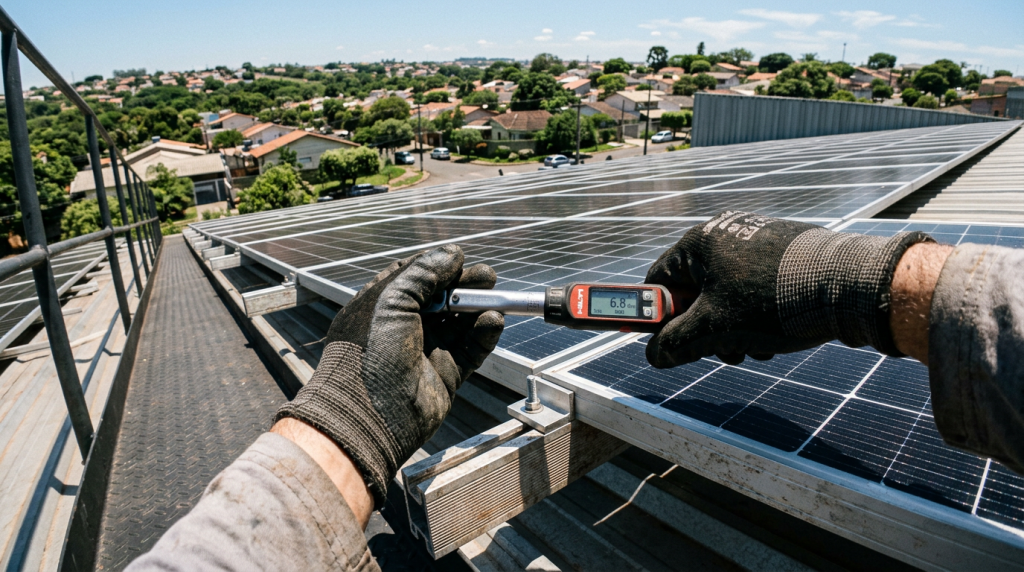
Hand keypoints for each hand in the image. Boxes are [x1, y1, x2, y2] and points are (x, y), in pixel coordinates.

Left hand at [275, 244, 503, 507]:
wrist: (368, 417)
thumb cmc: (368, 355)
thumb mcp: (391, 301)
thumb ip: (423, 274)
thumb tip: (453, 254)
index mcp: (381, 307)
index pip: (414, 277)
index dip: (437, 266)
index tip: (459, 259)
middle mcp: (403, 328)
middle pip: (442, 298)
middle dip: (465, 285)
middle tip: (487, 278)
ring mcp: (424, 352)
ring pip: (460, 323)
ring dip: (478, 308)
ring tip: (494, 299)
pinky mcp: (445, 375)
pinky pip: (471, 350)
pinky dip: (484, 334)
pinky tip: (492, 322)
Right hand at [644, 212, 930, 367]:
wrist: (848, 287)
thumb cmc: (773, 302)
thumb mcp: (714, 329)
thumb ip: (675, 343)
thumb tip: (654, 355)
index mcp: (699, 242)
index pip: (658, 280)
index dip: (659, 315)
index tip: (670, 340)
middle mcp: (725, 234)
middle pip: (694, 291)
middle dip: (704, 329)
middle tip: (720, 352)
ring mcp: (756, 240)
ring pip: (726, 295)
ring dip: (732, 329)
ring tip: (756, 347)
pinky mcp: (783, 252)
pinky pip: (753, 289)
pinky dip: (756, 315)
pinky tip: (776, 333)